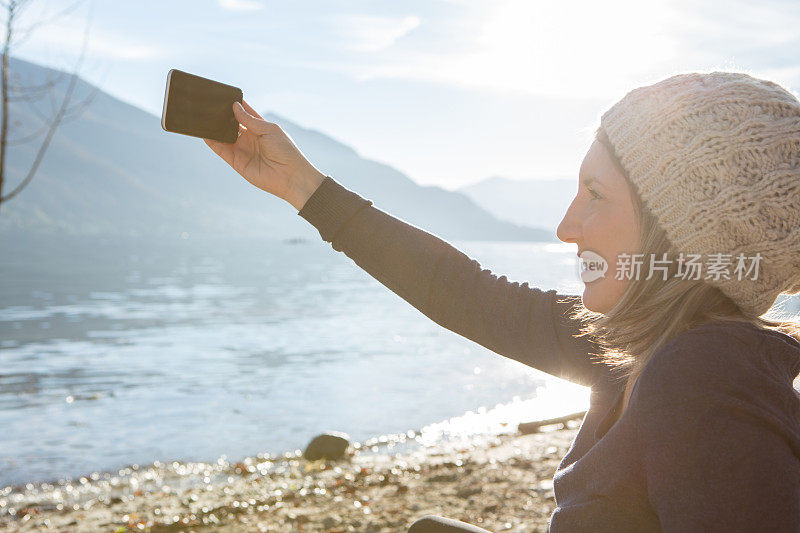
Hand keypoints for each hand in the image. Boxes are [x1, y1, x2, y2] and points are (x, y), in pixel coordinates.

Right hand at [204, 101, 325, 209]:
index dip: (235, 105)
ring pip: (224, 136)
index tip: (224, 95)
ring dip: (214, 128)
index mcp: (260, 128)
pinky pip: (221, 150)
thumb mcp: (269, 130)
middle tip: (209, 105)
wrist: (290, 176)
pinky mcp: (237, 162)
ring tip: (203, 116)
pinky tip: (205, 133)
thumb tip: (235, 107)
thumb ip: (250, 120)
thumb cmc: (285, 151)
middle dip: (222, 116)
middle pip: (231, 124)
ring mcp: (243, 150)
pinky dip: (212, 142)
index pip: (244, 114)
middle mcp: (250, 139)